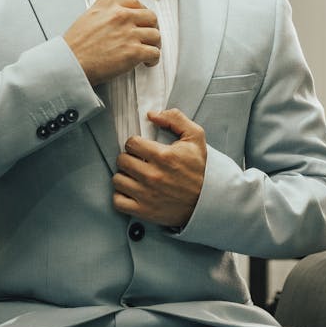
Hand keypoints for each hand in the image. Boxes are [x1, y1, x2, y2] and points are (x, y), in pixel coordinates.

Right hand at [63, 0, 159, 85]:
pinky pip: (154, 53)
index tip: (142, 21)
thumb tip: (120, 17)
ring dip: (154, 44)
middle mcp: (121, 15)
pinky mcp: (133, 51)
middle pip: (150, 17)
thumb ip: (107, 12)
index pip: (136, 2)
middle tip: (148, 36)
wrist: (70, 63)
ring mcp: (129, 33)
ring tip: (148, 50)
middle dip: (151, 27)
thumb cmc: (75, 45)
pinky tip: (147, 61)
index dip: (142, 13)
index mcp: (109, 3)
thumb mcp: (89, 16)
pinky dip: (153, 59)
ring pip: (155, 35)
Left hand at [112, 108, 206, 226]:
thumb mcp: (195, 137)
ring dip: (124, 176)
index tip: (141, 148)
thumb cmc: (200, 169)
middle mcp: (153, 176)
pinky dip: (121, 196)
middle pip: (122, 160)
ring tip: (134, 176)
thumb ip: (175, 119)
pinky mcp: (144, 211)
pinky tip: (131, 191)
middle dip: (129, 158)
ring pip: (118, 180)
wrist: (208, 201)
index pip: (131, 143)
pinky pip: (118, 201)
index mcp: (163, 156)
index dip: (135, 143)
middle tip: (138, 161)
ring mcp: (146, 195)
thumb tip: (152, 115)